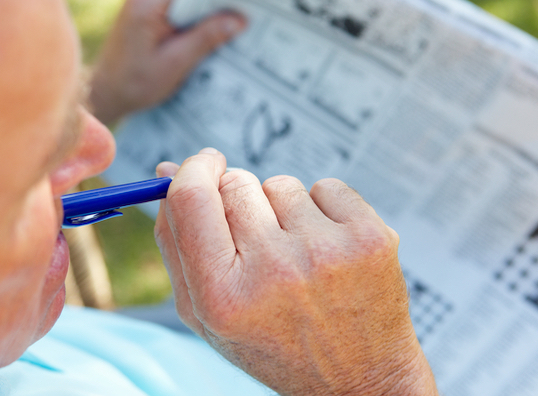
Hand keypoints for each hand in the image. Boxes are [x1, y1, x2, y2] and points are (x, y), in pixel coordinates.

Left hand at [89, 0, 245, 124]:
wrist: (106, 94)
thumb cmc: (135, 84)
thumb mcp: (176, 63)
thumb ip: (206, 38)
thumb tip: (239, 19)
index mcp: (147, 1)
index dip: (222, 5)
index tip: (246, 17)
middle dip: (212, 18)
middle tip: (238, 35)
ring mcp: (142, 0)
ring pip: (186, 8)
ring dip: (200, 26)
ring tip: (216, 46)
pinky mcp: (144, 10)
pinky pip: (176, 14)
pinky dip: (187, 30)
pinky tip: (195, 47)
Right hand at [154, 149, 437, 395]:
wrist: (359, 379)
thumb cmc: (274, 343)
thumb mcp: (207, 314)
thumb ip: (176, 242)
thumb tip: (167, 170)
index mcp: (223, 297)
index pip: (191, 197)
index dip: (193, 169)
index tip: (205, 164)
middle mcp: (274, 272)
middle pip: (235, 183)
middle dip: (240, 199)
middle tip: (259, 240)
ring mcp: (326, 253)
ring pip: (281, 184)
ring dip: (283, 209)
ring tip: (298, 256)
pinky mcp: (370, 238)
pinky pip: (327, 186)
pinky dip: (324, 209)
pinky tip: (329, 250)